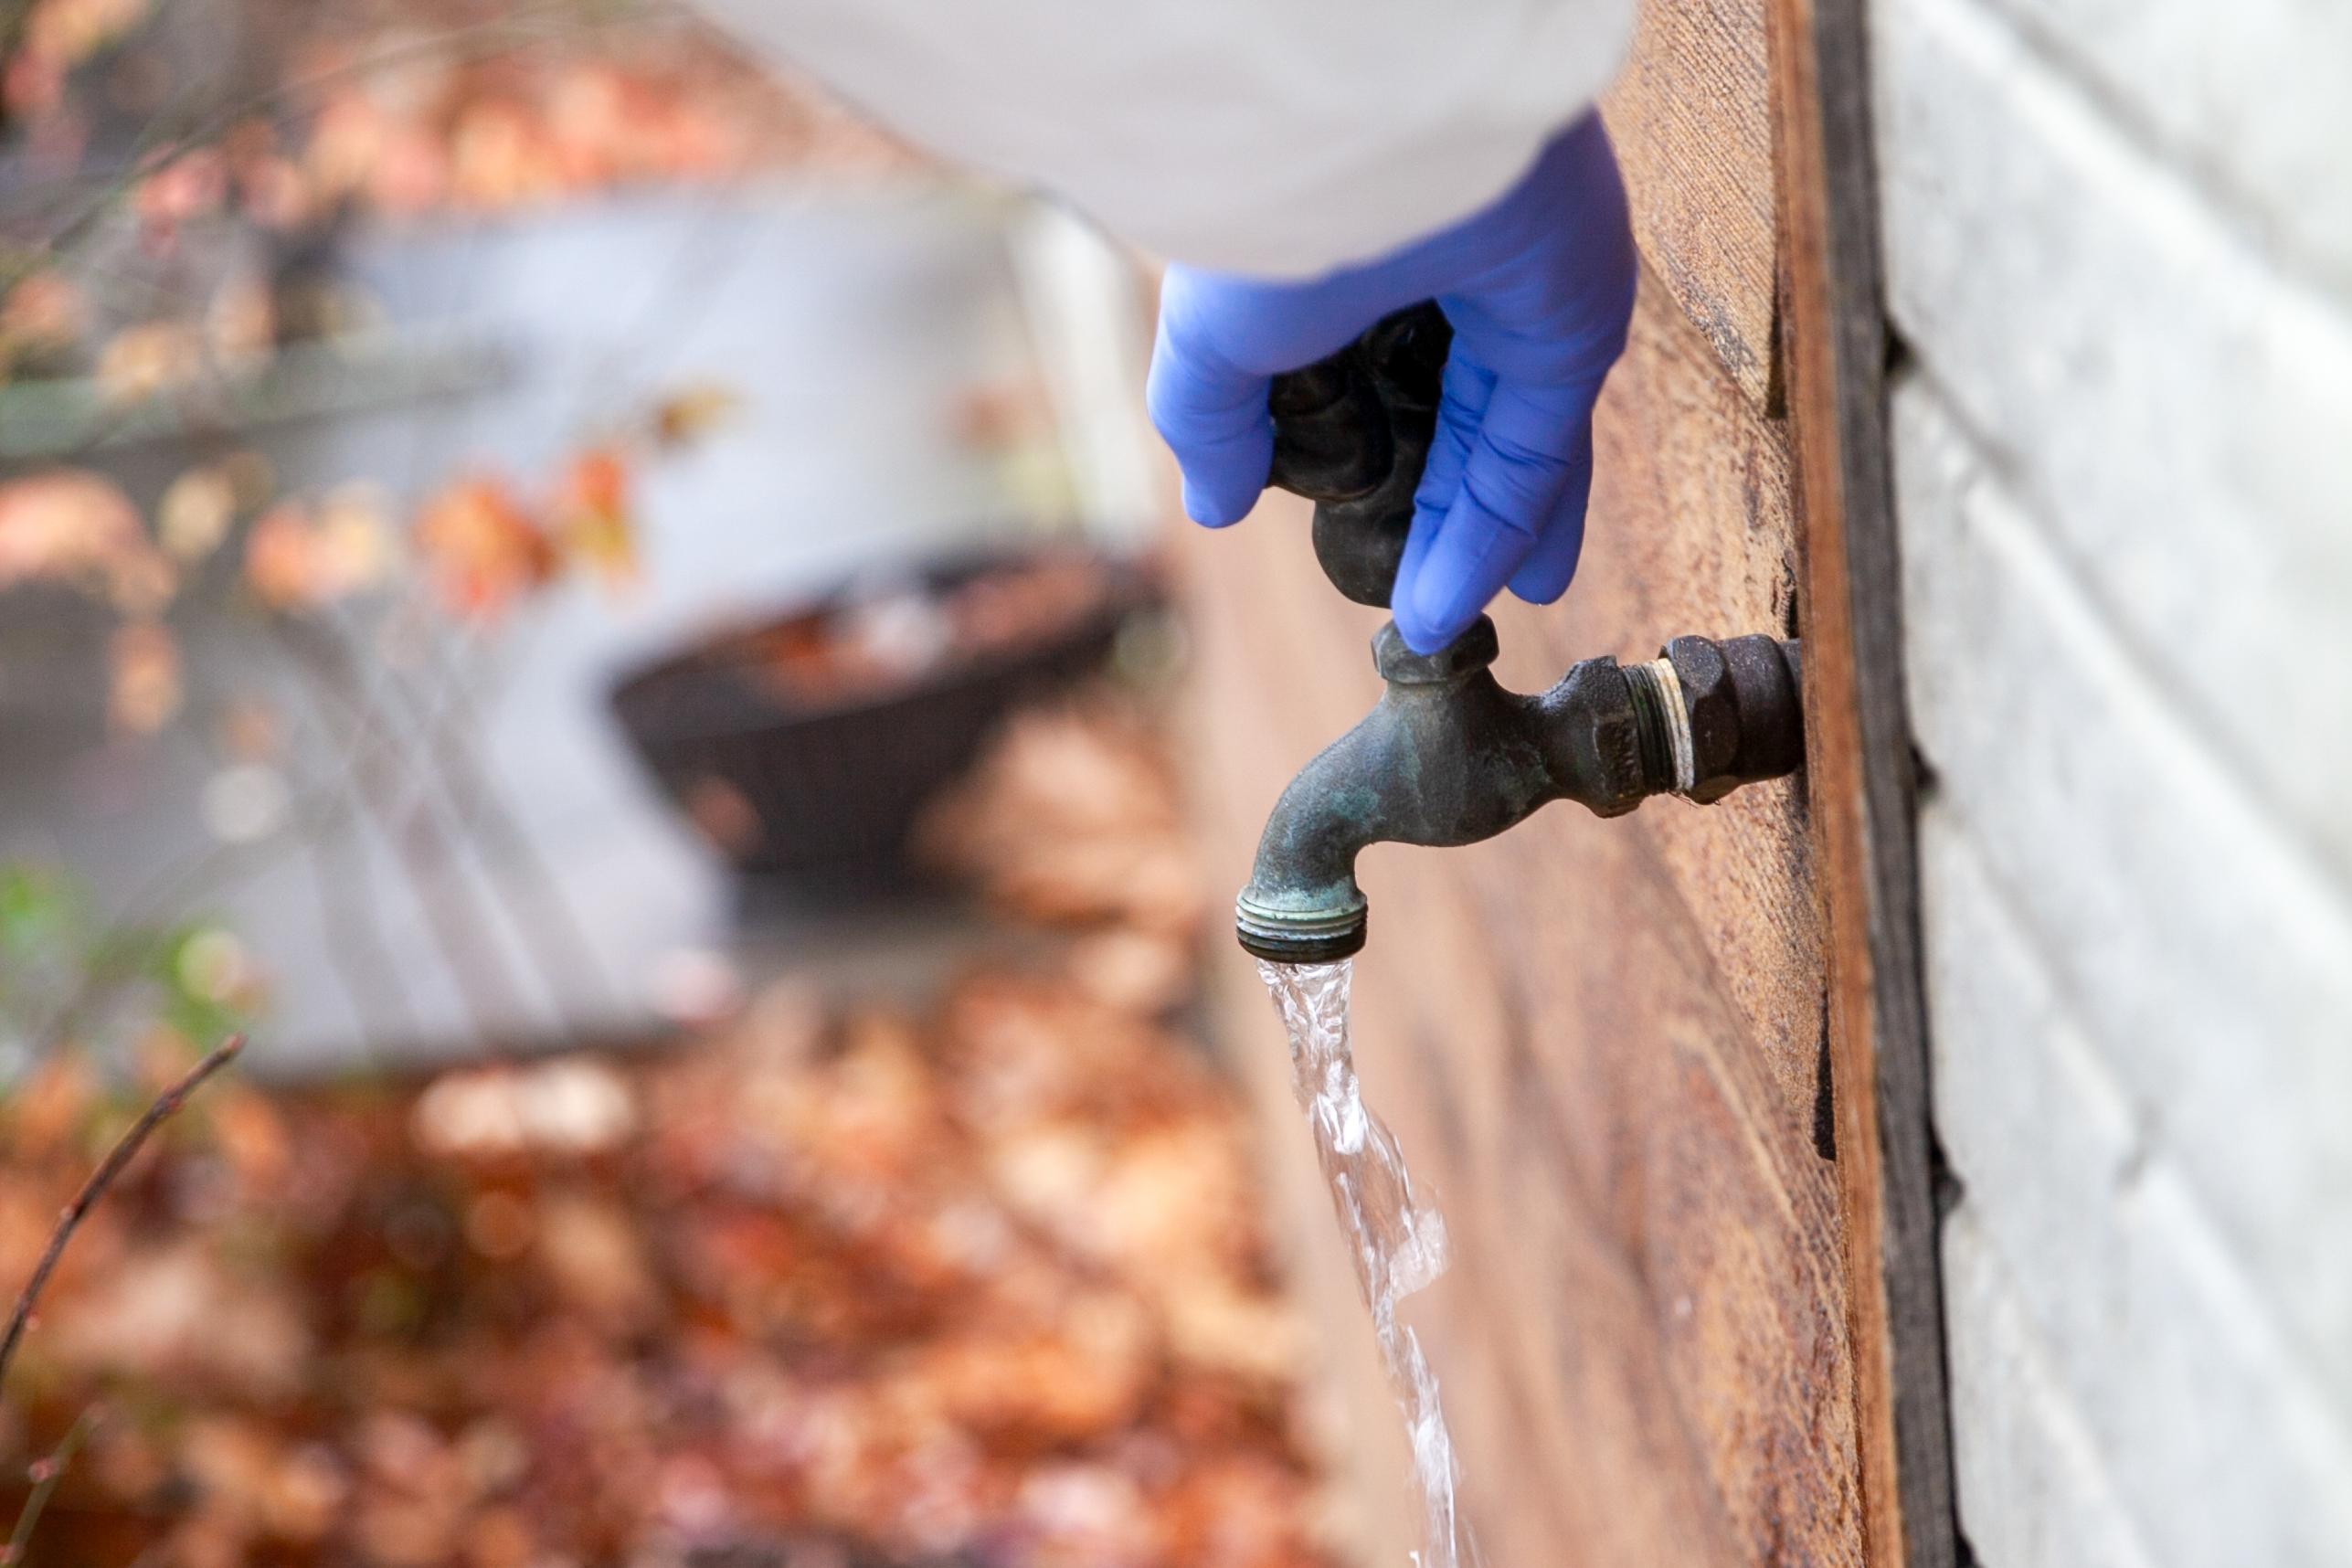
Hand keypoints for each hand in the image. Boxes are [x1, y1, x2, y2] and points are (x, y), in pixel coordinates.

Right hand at [1147, 112, 1636, 652]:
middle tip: (1410, 604)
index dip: (1364, 462)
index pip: (1373, 378)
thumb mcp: (1216, 341)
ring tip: (1436, 626)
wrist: (1362, 139)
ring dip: (1469, 547)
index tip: (1346, 531)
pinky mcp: (1575, 323)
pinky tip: (1450, 604)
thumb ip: (1213, 423)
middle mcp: (1446, 276)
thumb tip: (1213, 506)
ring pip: (1500, 449)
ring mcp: (1517, 298)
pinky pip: (1538, 454)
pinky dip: (1497, 534)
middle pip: (1450, 423)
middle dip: (1434, 521)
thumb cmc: (1274, 215)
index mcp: (1360, 259)